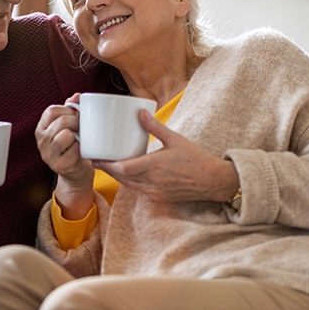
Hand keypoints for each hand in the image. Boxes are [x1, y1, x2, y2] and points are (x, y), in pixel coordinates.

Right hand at [35, 94, 94, 217]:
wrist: (76, 173)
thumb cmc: (73, 146)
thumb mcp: (69, 126)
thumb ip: (70, 110)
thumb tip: (76, 96)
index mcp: (42, 128)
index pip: (51, 111)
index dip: (67, 110)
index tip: (75, 116)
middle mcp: (41, 141)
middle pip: (61, 122)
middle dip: (77, 122)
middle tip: (82, 129)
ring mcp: (48, 155)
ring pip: (65, 135)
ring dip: (78, 136)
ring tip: (80, 140)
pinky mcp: (59, 166)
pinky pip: (73, 150)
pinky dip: (81, 149)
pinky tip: (80, 152)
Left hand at [94, 110, 239, 202]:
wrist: (213, 181)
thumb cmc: (195, 158)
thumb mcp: (175, 139)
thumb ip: (155, 127)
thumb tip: (140, 112)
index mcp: (155, 165)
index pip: (123, 168)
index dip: (107, 164)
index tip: (96, 157)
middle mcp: (153, 181)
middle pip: (121, 178)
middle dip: (107, 169)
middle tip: (95, 160)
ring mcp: (155, 191)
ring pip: (128, 185)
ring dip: (116, 177)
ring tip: (105, 166)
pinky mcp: (159, 197)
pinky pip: (138, 190)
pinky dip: (129, 182)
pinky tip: (125, 174)